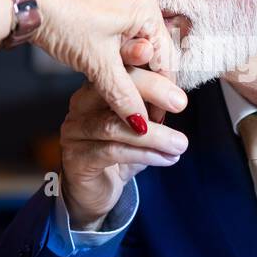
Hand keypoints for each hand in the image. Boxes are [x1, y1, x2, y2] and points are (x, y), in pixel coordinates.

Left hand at [0, 0, 177, 131]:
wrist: (29, 5)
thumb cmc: (65, 23)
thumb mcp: (98, 64)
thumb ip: (124, 96)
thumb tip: (142, 126)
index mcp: (148, 13)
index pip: (166, 62)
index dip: (162, 95)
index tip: (155, 122)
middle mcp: (142, 9)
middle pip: (154, 59)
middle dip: (148, 88)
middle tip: (141, 120)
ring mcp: (125, 13)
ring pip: (137, 56)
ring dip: (132, 80)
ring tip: (125, 107)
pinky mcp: (108, 19)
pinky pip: (123, 49)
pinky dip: (119, 69)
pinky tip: (112, 87)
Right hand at [59, 68, 188, 228]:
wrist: (98, 192)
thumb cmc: (122, 153)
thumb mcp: (143, 125)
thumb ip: (154, 108)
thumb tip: (177, 96)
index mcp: (97, 87)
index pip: (119, 66)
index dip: (145, 64)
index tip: (172, 69)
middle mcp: (80, 104)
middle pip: (112, 87)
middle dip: (151, 91)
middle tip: (181, 104)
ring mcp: (75, 131)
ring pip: (113, 125)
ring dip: (154, 135)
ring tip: (180, 144)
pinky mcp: (76, 158)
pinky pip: (112, 152)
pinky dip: (144, 154)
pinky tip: (166, 159)